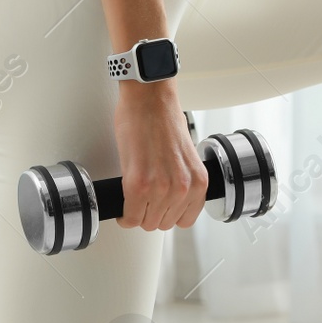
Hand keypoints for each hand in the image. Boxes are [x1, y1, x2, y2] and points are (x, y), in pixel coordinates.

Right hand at [112, 81, 208, 230]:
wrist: (149, 99)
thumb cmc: (163, 118)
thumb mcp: (184, 157)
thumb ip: (181, 180)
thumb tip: (168, 196)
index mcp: (199, 181)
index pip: (185, 220)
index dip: (168, 215)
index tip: (159, 211)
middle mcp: (183, 188)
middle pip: (163, 223)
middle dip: (150, 214)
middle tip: (142, 204)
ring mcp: (161, 188)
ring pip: (145, 223)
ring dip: (136, 215)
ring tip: (132, 202)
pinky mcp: (137, 185)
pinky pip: (130, 216)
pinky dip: (124, 216)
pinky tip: (123, 208)